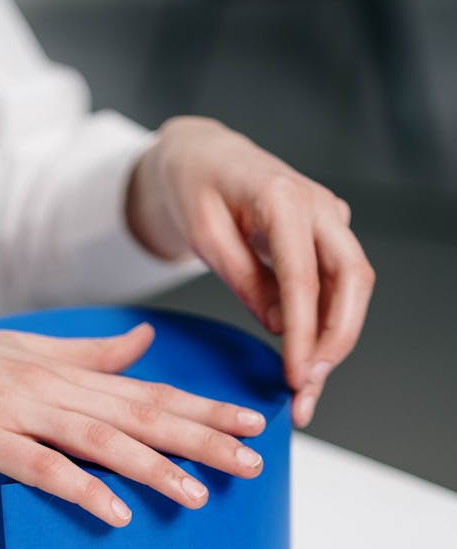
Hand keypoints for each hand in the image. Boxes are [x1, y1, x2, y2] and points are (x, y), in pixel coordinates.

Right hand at [0, 310, 266, 526]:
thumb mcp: (26, 347)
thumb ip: (90, 351)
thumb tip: (144, 341)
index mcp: (66, 371)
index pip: (151, 391)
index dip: (205, 408)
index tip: (252, 423)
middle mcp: (53, 387)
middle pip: (142, 415)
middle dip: (202, 439)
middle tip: (253, 461)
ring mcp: (19, 412)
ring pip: (102, 440)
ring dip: (154, 468)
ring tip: (198, 494)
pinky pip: (41, 467)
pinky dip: (81, 489)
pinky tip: (115, 513)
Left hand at [125, 117, 375, 426]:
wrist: (203, 156)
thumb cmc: (195, 186)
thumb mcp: (202, 233)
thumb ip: (242, 277)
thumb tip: (280, 325)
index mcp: (282, 197)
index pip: (303, 276)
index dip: (304, 332)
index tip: (296, 376)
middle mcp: (317, 205)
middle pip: (352, 279)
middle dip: (337, 341)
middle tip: (309, 389)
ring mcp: (327, 220)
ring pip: (351, 288)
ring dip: (334, 342)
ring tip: (306, 392)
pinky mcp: (325, 238)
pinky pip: (336, 287)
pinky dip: (325, 327)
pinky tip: (306, 363)